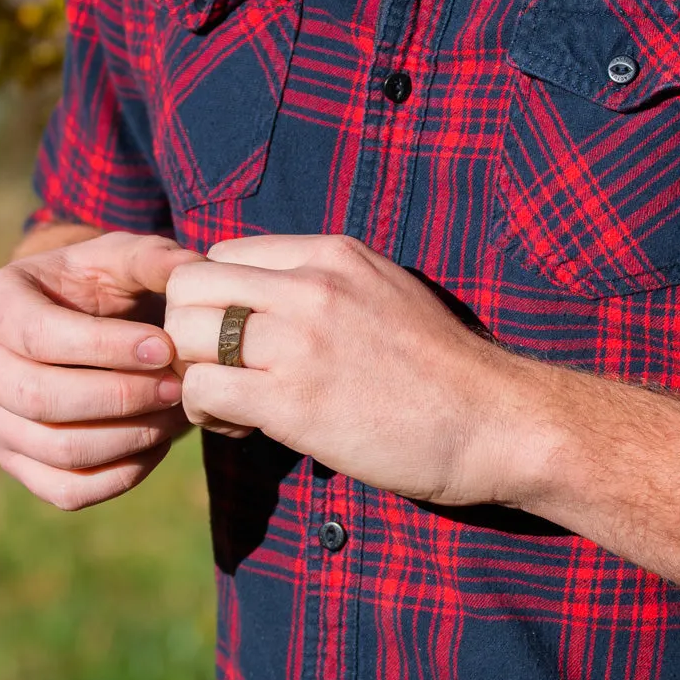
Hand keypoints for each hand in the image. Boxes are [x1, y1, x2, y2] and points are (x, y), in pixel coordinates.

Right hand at [0, 231, 203, 510]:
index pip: (39, 336)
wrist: (79, 318)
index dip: (105, 348)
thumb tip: (190, 271)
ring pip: (58, 450)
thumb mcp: (121, 256)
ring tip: (177, 410)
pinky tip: (158, 441)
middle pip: (40, 399)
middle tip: (178, 386)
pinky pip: (67, 490)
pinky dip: (122, 475)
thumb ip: (154, 258)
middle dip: (121, 397)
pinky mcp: (15, 462)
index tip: (165, 347)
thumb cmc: (99, 281)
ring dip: (130, 436)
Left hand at [165, 234, 543, 507]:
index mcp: (330, 253)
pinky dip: (205, 410)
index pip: (222, 254)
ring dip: (190, 372)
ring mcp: (298, 340)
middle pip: (189, 286)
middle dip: (187, 330)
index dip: (214, 298)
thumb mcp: (382, 291)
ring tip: (224, 401)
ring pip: (185, 335)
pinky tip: (239, 426)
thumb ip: (323, 282)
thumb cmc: (440, 366)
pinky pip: (205, 389)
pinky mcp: (292, 401)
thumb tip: (268, 295)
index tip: (233, 337)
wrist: (494, 420)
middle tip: (213, 367)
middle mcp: (308, 285)